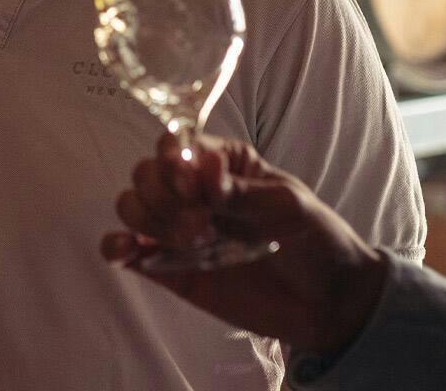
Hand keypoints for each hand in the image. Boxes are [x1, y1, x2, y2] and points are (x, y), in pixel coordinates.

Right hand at [101, 133, 388, 358]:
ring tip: (191, 243)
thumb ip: (241, 191)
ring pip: (131, 206)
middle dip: (164, 197)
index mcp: (221, 163)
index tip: (194, 188)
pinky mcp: (168, 268)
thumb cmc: (315, 238)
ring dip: (149, 220)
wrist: (328, 302)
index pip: (176, 144)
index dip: (175, 161)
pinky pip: (123, 250)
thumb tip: (204, 166)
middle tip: (202, 227)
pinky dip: (116, 245)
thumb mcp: (288, 206)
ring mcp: (176, 229)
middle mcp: (191, 190)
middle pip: (145, 174)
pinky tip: (130, 251)